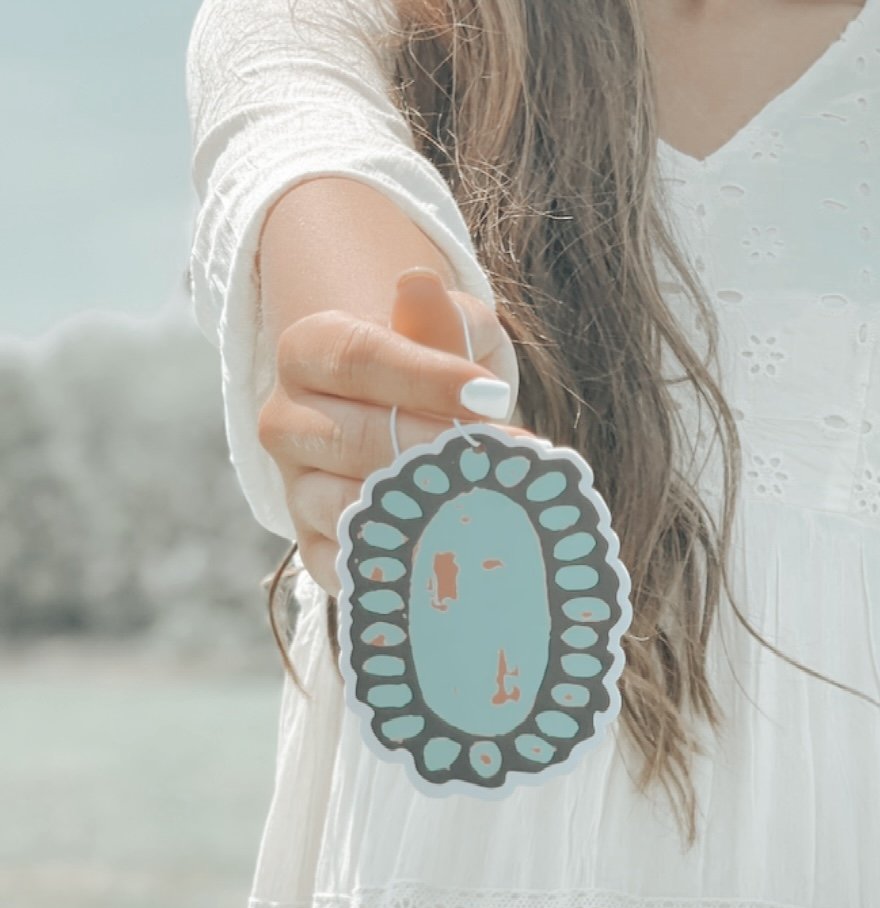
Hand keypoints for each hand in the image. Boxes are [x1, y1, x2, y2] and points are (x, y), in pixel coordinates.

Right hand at [260, 267, 541, 594]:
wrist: (410, 421)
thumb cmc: (440, 369)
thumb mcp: (453, 331)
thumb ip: (442, 317)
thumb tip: (417, 283)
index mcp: (309, 350)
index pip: (358, 358)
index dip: (427, 377)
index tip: (493, 395)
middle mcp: (286, 420)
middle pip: (355, 438)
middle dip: (437, 452)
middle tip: (507, 462)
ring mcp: (295, 488)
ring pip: (346, 505)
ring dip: (423, 511)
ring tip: (490, 510)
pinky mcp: (313, 546)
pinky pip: (345, 564)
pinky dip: (398, 565)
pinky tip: (453, 554)